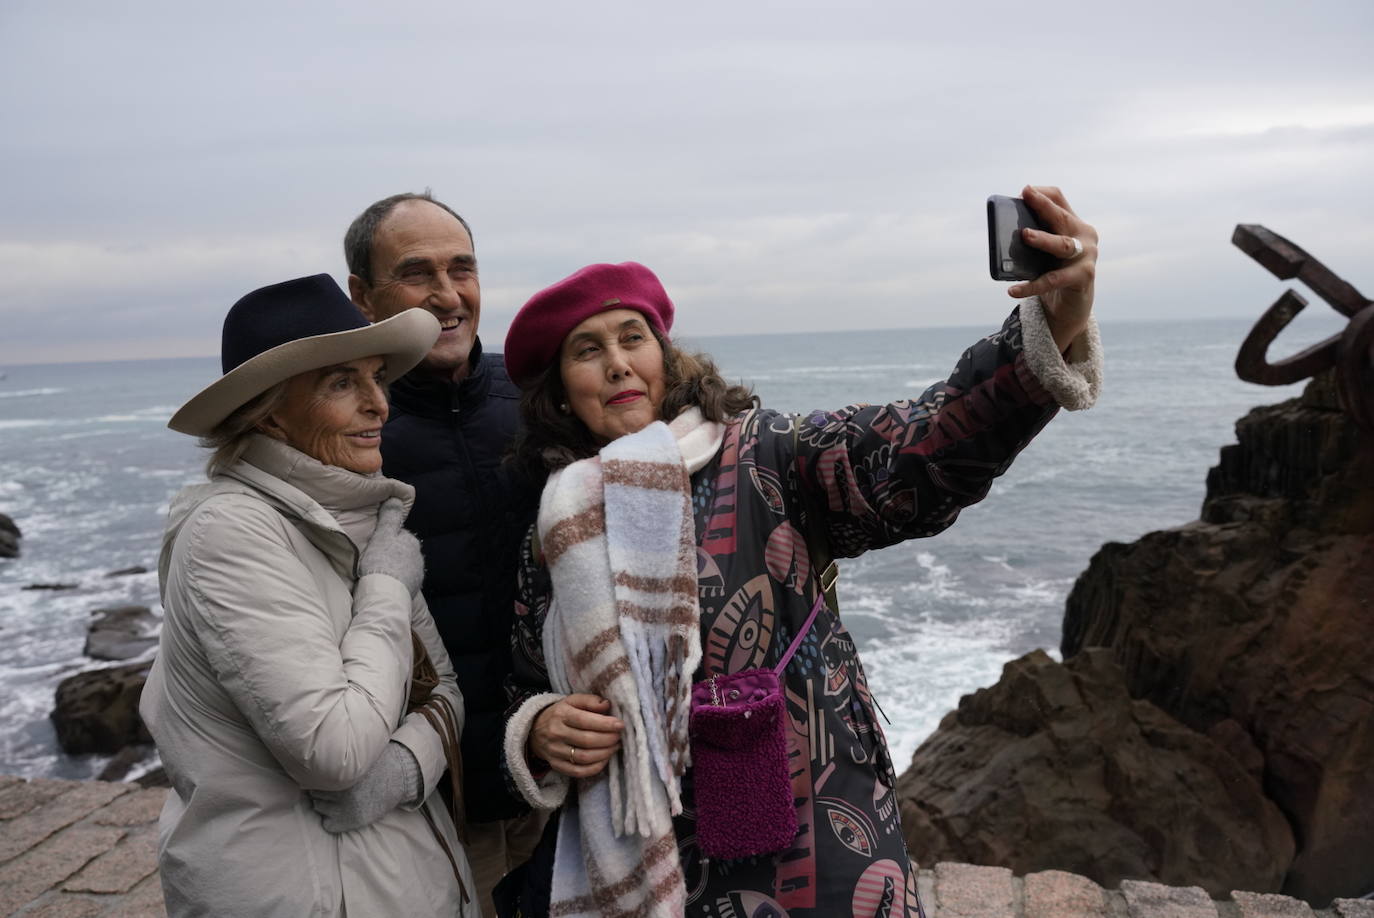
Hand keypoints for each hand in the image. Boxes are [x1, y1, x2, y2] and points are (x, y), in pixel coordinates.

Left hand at [310, 741, 419, 832]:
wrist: (397, 779)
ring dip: (324, 803)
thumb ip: (336, 755)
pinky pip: (327, 824)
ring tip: (338, 797)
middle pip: (314, 792)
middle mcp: (342, 792)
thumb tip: (309, 756)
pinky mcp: (350, 822)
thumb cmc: (374, 763)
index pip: (312, 778)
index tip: (321, 774)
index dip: (316, 776)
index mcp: (341, 773)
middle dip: (320, 789)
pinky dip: (331, 819)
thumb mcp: (356, 755)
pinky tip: (341, 811)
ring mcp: (346, 808)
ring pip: (318, 806)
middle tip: (333, 786)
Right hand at [359, 498, 423, 595]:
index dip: (385, 539)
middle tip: (374, 560)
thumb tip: (397, 497)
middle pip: (402, 551)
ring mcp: (417, 573)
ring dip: (394, 568)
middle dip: (391, 554)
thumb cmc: (381, 562)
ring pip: (404, 566)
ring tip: (378, 574)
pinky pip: (403, 580)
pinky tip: (385, 584)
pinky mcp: (414, 588)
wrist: (385, 594)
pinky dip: (396, 581)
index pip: (398, 535)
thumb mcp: (382, 534)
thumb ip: (390, 516)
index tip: (375, 546)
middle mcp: (418, 556)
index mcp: (411, 541)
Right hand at [530, 693, 623, 779]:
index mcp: (561, 714)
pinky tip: (604, 760)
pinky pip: (577, 771)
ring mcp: (555, 751)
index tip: (620, 725)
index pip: (585, 720)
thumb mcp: (572, 701)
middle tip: (619, 737)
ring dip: (604, 754)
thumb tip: (607, 705)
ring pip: (583, 757)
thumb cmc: (560, 713)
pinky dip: (594, 768)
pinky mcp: (556, 765)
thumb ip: (590, 701)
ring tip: (615, 747)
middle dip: (608, 739)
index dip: (605, 724)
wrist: (534, 729)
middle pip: (586, 740)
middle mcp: (556, 733)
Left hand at [1007, 185, 1098, 351]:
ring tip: (1025, 235)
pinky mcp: (1083, 277)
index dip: (1041, 194)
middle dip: (1043, 206)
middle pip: (1061, 217)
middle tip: (1026, 195)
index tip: (1025, 191)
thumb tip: (1004, 229)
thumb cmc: (1054, 271)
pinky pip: (1053, 280)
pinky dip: (1032, 286)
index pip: (1058, 199)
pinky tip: (1013, 290)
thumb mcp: (1045, 250)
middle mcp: (1084, 235)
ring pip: (1063, 245)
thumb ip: (1034, 236)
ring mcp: (1087, 255)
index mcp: (1073, 223)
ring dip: (1044, 238)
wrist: (1073, 304)